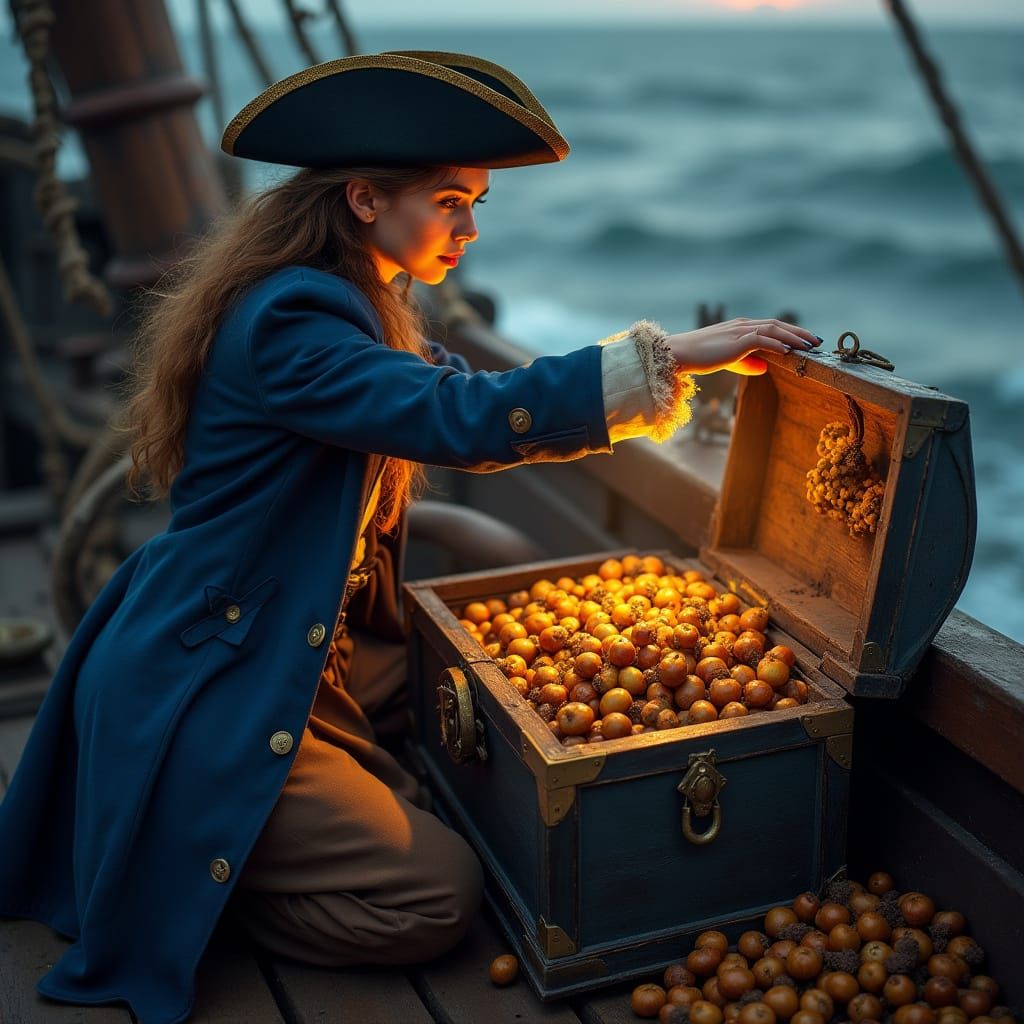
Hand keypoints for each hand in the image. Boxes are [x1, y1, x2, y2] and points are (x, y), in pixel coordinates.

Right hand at [666, 318, 821, 375]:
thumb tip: (765, 367)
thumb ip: (746, 362)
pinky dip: (777, 343)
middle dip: (799, 332)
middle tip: (817, 341)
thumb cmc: (699, 357)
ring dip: (793, 337)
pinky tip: (789, 351)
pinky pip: (761, 339)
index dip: (791, 332)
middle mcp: (743, 325)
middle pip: (777, 324)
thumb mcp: (727, 360)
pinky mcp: (735, 341)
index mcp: (741, 327)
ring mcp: (739, 331)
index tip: (806, 339)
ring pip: (773, 329)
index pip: (771, 326)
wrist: (680, 353)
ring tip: (809, 346)